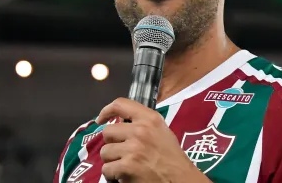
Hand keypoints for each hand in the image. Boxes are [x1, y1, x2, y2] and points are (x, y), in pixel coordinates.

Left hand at [96, 98, 210, 182]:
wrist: (180, 178)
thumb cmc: (171, 156)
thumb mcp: (161, 131)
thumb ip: (143, 123)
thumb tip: (120, 123)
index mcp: (150, 119)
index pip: (120, 105)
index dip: (106, 111)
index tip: (101, 119)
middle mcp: (140, 130)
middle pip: (107, 132)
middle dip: (112, 144)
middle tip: (122, 152)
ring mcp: (133, 148)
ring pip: (105, 152)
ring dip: (112, 161)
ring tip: (125, 165)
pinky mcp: (127, 166)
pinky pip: (106, 169)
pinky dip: (112, 175)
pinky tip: (124, 176)